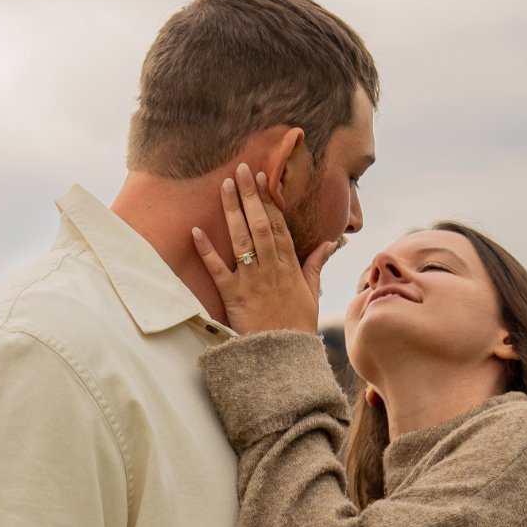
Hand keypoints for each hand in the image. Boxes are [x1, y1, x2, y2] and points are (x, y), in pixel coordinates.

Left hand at [192, 164, 336, 335]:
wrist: (283, 357)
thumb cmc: (297, 326)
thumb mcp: (312, 294)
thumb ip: (316, 265)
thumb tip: (329, 243)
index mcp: (290, 266)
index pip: (278, 226)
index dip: (270, 201)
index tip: (263, 178)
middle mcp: (271, 269)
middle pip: (260, 225)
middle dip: (250, 196)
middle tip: (241, 169)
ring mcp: (251, 281)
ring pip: (241, 240)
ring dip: (232, 211)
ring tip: (224, 186)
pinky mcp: (233, 297)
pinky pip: (218, 271)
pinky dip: (206, 251)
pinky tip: (196, 231)